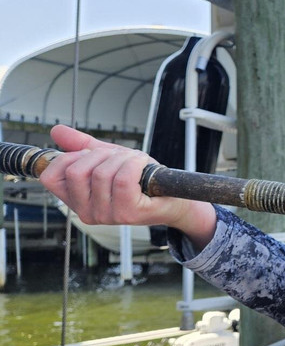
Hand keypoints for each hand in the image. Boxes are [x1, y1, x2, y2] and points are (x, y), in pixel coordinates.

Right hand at [38, 125, 217, 247]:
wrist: (172, 196)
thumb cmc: (139, 178)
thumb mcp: (107, 158)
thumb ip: (81, 146)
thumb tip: (56, 130)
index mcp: (76, 201)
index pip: (50, 177)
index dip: (67, 158)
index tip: (89, 154)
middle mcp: (87, 212)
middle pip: (77, 171)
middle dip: (99, 154)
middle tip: (118, 156)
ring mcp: (108, 215)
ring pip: (102, 173)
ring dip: (122, 157)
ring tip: (135, 161)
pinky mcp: (128, 213)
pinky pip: (123, 178)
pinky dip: (134, 163)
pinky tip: (142, 163)